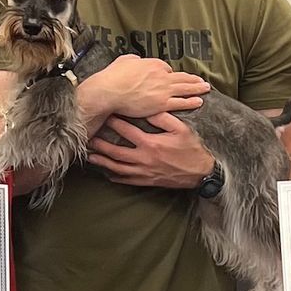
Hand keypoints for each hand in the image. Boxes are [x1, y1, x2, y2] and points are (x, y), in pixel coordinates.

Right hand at [81, 57, 206, 122]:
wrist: (109, 91)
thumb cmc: (113, 77)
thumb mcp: (123, 61)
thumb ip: (133, 60)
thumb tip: (136, 60)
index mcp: (152, 64)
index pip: (166, 68)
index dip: (170, 74)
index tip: (172, 77)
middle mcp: (161, 75)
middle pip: (181, 77)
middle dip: (192, 78)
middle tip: (202, 80)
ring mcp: (163, 90)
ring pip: (185, 88)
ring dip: (197, 88)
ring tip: (206, 88)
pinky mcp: (162, 103)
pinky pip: (181, 102)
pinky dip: (191, 101)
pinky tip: (199, 101)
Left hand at [87, 112, 215, 188]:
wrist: (200, 174)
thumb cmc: (192, 149)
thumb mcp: (181, 129)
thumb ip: (162, 118)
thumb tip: (147, 109)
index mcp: (150, 143)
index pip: (126, 130)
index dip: (113, 122)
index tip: (104, 115)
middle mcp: (144, 159)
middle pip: (116, 151)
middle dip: (101, 145)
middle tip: (89, 138)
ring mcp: (144, 172)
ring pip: (118, 168)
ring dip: (103, 162)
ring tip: (91, 157)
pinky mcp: (147, 181)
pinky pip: (127, 180)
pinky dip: (115, 177)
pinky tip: (108, 173)